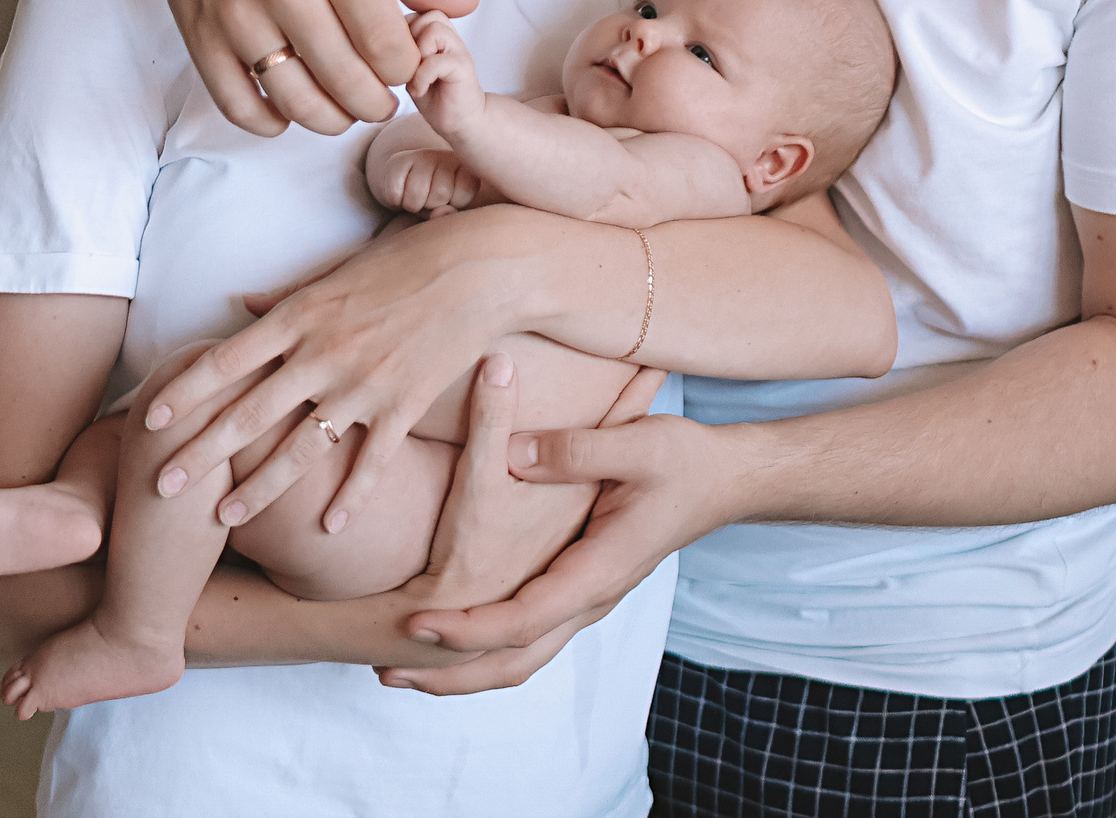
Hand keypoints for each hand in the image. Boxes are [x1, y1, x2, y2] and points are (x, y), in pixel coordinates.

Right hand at [144, 0, 476, 136]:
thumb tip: (466, 6)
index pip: (387, 45)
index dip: (407, 70)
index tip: (403, 64)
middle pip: (348, 83)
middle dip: (376, 103)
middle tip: (379, 96)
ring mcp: (235, 13)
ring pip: (297, 104)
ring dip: (331, 119)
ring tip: (342, 106)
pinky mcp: (199, 36)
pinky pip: (241, 108)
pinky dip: (272, 122)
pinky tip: (288, 106)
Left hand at [149, 207, 545, 534]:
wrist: (482, 269)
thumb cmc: (406, 260)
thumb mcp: (337, 271)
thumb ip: (286, 298)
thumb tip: (239, 306)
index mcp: (302, 315)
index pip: (228, 359)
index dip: (187, 390)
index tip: (151, 417)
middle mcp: (324, 353)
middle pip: (249, 413)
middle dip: (200, 453)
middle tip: (160, 486)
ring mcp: (364, 385)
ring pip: (300, 449)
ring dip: (258, 489)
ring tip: (222, 518)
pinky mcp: (404, 406)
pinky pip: (370, 463)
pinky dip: (350, 498)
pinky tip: (327, 529)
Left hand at [377, 366, 665, 692]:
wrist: (728, 480)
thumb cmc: (686, 460)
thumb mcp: (636, 445)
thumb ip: (573, 451)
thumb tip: (512, 452)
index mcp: (598, 571)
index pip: (523, 618)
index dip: (467, 626)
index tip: (416, 624)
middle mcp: (591, 597)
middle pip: (514, 658)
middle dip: (449, 670)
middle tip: (387, 669)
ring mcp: (589, 597)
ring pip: (521, 657)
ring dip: (461, 669)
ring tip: (400, 670)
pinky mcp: (583, 587)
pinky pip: (530, 636)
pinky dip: (486, 649)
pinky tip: (450, 643)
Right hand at [381, 147, 478, 216]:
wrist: (407, 184)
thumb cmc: (436, 201)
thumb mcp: (450, 210)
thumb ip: (452, 215)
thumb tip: (439, 213)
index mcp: (466, 166)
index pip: (465, 192)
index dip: (454, 203)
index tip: (449, 199)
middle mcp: (445, 155)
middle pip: (440, 193)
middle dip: (432, 205)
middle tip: (428, 198)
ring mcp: (421, 155)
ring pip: (417, 193)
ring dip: (413, 205)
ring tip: (416, 197)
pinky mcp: (397, 160)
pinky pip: (395, 193)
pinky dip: (396, 200)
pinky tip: (401, 192)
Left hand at [405, 11, 483, 137]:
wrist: (458, 120)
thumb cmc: (432, 93)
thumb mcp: (407, 66)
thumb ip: (400, 45)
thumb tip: (384, 32)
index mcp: (435, 30)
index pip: (411, 11)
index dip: (399, 32)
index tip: (398, 59)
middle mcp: (449, 34)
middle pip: (423, 14)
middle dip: (408, 40)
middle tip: (406, 67)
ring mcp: (459, 48)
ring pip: (433, 30)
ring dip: (417, 56)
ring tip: (414, 77)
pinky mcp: (463, 66)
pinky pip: (436, 60)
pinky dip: (421, 77)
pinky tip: (419, 90)